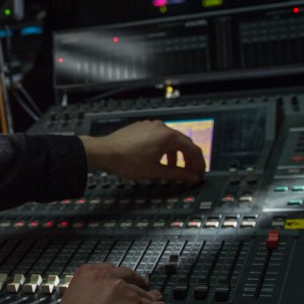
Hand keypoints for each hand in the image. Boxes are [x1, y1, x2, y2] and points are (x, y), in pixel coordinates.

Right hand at [42, 263, 163, 303]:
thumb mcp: (72, 298)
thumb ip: (87, 291)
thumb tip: (97, 297)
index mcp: (87, 273)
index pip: (108, 269)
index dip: (117, 276)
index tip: (121, 280)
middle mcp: (106, 276)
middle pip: (127, 274)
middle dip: (135, 280)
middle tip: (141, 284)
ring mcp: (123, 289)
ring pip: (140, 291)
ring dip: (148, 296)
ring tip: (154, 299)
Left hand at [78, 120, 205, 182]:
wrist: (104, 152)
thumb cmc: (127, 161)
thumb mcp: (155, 171)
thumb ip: (178, 174)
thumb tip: (192, 177)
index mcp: (168, 137)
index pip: (193, 149)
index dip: (199, 164)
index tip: (200, 175)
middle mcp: (161, 127)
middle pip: (184, 143)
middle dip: (189, 159)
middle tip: (191, 174)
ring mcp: (151, 126)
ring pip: (171, 140)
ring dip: (176, 155)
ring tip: (174, 169)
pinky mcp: (142, 127)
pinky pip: (160, 137)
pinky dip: (165, 148)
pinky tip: (159, 159)